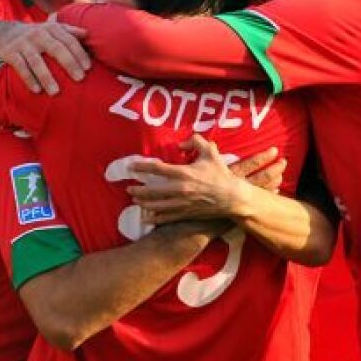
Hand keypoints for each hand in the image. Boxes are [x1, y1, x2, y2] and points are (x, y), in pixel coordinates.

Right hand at [0, 19, 90, 94]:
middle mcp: (38, 34)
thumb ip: (69, 31)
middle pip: (55, 49)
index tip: (88, 68)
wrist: (5, 32)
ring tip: (56, 92)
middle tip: (80, 78)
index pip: (68, 40)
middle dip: (68, 63)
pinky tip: (37, 90)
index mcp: (51, 29)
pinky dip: (28, 79)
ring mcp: (23, 44)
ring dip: (46, 77)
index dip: (79, 53)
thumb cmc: (37, 34)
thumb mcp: (52, 29)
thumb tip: (88, 34)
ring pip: (36, 61)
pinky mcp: (10, 53)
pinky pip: (20, 67)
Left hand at [126, 135, 277, 223]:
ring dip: (143, 204)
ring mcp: (182, 203)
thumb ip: (195, 142)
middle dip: (138, 191)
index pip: (156, 169)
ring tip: (135, 201)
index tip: (130, 167)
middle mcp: (180, 189)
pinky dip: (155, 218)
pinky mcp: (186, 213)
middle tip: (128, 189)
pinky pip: (167, 217)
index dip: (141, 167)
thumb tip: (180, 144)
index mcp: (183, 173)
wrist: (232, 197)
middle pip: (152, 191)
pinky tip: (146, 218)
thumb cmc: (220, 174)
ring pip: (157, 206)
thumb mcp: (210, 152)